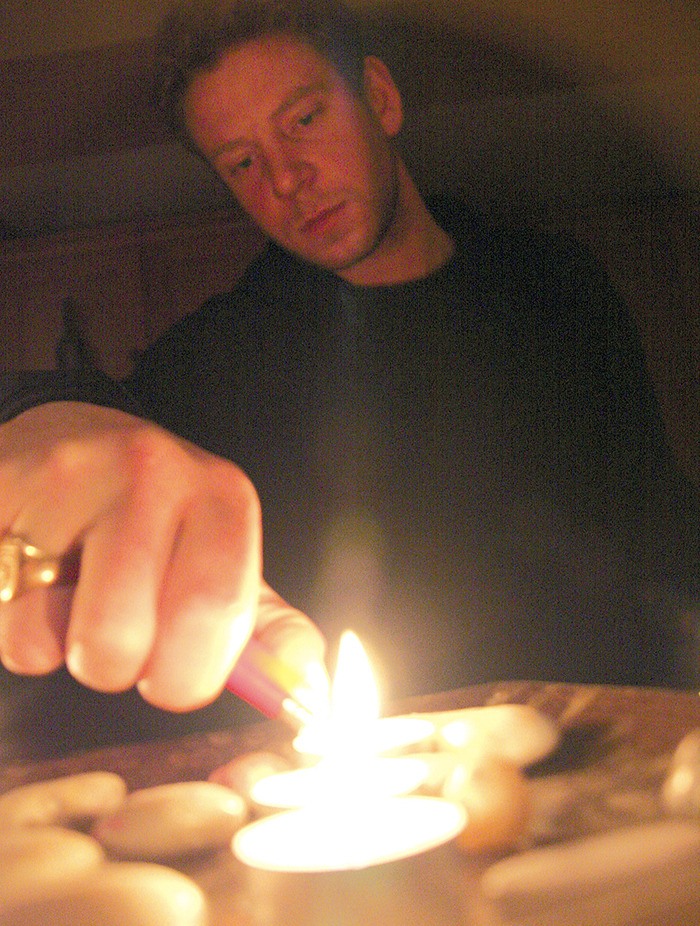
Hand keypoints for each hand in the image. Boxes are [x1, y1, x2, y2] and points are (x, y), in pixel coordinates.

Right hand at [0, 402, 325, 710]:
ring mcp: (67, 476)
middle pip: (121, 639)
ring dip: (56, 644)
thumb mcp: (220, 554)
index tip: (176, 682)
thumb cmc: (156, 514)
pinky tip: (32, 577)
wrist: (71, 435)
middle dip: (118, 670)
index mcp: (220, 495)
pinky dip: (11, 619)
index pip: (213, 611)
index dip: (189, 674)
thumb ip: (263, 624)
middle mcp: (150, 472)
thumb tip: (304, 678)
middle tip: (122, 642)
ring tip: (72, 598)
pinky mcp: (1, 491)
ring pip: (43, 634)